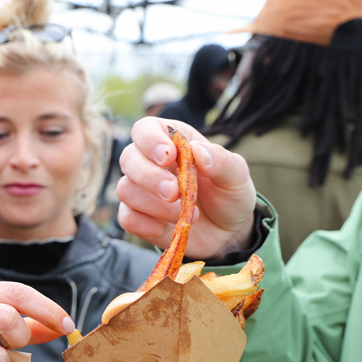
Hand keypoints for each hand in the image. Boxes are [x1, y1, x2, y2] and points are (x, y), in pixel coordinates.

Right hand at [116, 118, 256, 259]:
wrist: (228, 232)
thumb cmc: (228, 195)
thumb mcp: (236, 175)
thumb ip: (221, 160)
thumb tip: (197, 150)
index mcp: (173, 142)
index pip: (144, 129)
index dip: (149, 140)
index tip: (167, 158)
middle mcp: (150, 163)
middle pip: (128, 158)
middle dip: (149, 177)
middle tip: (174, 193)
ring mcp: (141, 191)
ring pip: (125, 189)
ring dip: (154, 205)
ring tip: (182, 214)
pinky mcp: (137, 217)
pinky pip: (127, 218)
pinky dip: (148, 225)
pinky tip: (169, 227)